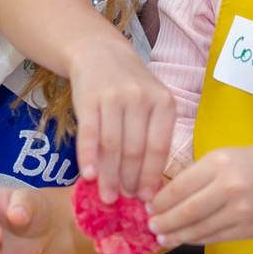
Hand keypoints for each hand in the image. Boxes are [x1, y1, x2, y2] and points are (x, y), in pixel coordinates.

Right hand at [68, 33, 174, 200]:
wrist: (99, 53)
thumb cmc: (131, 87)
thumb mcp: (153, 104)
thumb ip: (153, 137)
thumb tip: (150, 185)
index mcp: (164, 103)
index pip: (158, 148)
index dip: (151, 177)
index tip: (147, 199)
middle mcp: (141, 98)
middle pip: (134, 150)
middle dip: (130, 181)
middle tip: (125, 200)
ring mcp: (114, 97)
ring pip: (112, 146)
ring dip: (109, 176)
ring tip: (107, 196)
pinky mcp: (89, 99)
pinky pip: (89, 134)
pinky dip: (88, 157)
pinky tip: (88, 176)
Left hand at [150, 145, 252, 246]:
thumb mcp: (223, 157)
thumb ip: (197, 176)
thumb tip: (164, 199)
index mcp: (219, 163)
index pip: (180, 188)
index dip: (160, 202)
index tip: (148, 208)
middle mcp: (230, 187)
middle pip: (187, 211)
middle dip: (164, 222)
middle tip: (151, 227)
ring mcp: (241, 211)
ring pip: (200, 229)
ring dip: (178, 235)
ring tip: (164, 237)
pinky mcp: (249, 229)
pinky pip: (215, 237)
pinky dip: (197, 239)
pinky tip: (187, 238)